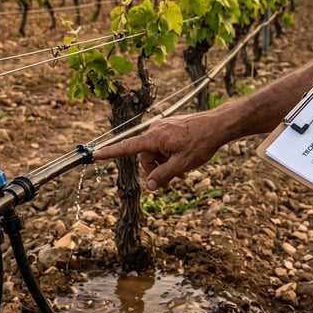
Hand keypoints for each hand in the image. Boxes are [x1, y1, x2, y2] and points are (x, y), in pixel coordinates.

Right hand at [92, 113, 224, 190]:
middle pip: (145, 157)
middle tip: (170, 184)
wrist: (218, 125)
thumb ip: (163, 176)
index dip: (110, 152)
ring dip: (165, 166)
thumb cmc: (201, 142)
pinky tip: (183, 166)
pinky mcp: (171, 128)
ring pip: (156, 153)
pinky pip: (164, 146)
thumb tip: (149, 186)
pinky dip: (170, 157)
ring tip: (182, 176)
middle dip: (156, 172)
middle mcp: (155, 130)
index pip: (127, 147)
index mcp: (154, 137)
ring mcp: (163, 128)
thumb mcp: (182, 164)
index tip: (94, 154)